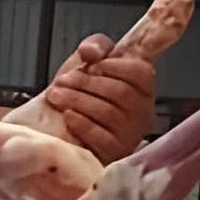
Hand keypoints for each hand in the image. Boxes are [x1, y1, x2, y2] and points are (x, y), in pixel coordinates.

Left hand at [43, 34, 155, 163]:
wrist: (59, 128)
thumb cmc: (81, 96)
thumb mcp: (89, 64)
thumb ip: (96, 47)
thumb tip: (91, 50)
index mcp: (142, 87)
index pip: (141, 72)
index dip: (114, 66)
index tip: (92, 65)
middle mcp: (142, 112)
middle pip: (121, 92)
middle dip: (86, 83)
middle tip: (63, 80)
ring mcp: (130, 134)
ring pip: (108, 113)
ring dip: (76, 100)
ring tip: (57, 96)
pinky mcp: (114, 152)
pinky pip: (99, 136)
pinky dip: (80, 123)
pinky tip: (67, 116)